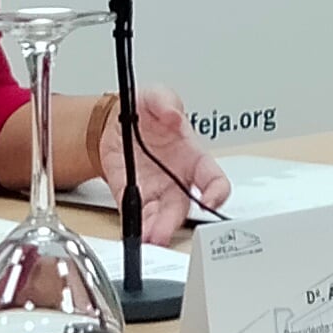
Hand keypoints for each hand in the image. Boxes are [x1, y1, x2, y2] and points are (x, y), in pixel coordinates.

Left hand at [95, 85, 229, 246]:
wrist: (115, 121)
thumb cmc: (146, 111)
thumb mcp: (156, 95)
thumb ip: (166, 101)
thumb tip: (173, 114)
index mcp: (193, 156)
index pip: (214, 179)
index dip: (217, 192)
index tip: (210, 200)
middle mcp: (178, 178)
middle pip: (184, 207)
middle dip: (175, 222)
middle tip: (165, 232)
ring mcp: (157, 190)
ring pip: (162, 217)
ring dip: (156, 230)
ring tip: (148, 237)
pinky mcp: (134, 195)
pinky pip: (137, 215)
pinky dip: (136, 226)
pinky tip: (135, 232)